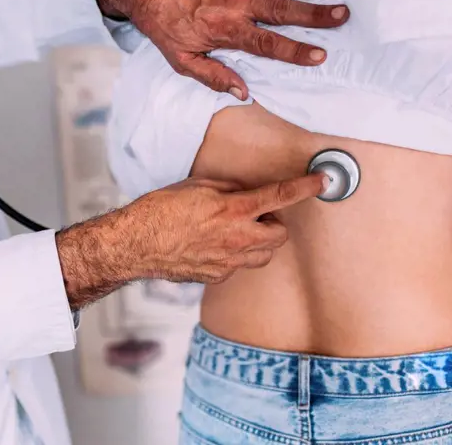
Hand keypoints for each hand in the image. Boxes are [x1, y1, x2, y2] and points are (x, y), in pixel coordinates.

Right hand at [56, 173, 326, 308]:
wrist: (136, 244)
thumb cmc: (161, 211)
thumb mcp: (197, 186)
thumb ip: (228, 189)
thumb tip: (245, 191)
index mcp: (233, 210)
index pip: (280, 196)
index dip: (305, 187)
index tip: (322, 181)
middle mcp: (236, 239)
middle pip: (280, 235)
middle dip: (276, 224)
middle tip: (257, 213)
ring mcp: (228, 262)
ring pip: (264, 255)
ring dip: (260, 241)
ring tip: (236, 230)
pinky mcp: (217, 277)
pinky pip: (240, 266)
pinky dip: (237, 255)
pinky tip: (215, 246)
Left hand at [95, 0, 348, 96]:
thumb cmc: (165, 26)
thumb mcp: (181, 60)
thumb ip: (213, 76)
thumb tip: (242, 93)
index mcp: (226, 30)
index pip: (267, 43)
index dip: (294, 50)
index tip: (320, 55)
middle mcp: (236, 4)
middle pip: (281, 9)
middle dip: (313, 13)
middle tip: (342, 14)